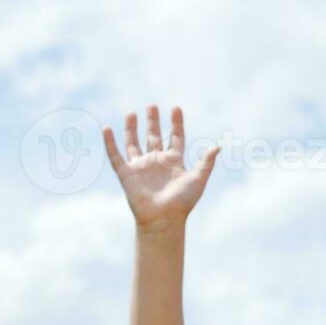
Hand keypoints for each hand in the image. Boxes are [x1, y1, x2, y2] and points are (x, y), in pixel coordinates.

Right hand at [103, 106, 218, 228]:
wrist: (164, 219)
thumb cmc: (183, 202)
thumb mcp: (198, 179)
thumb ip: (207, 163)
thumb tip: (218, 147)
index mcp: (174, 162)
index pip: (175, 138)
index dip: (176, 124)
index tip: (176, 108)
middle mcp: (157, 162)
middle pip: (154, 137)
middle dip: (153, 121)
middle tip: (152, 105)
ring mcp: (141, 167)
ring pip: (134, 143)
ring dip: (132, 128)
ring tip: (132, 113)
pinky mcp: (126, 173)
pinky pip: (115, 155)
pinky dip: (110, 142)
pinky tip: (107, 128)